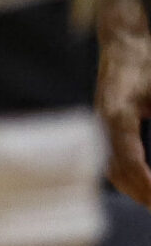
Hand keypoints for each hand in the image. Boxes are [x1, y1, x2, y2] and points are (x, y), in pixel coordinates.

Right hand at [99, 5, 150, 207]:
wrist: (124, 45)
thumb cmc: (145, 62)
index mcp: (116, 113)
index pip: (127, 158)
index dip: (143, 182)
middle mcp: (103, 125)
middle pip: (116, 171)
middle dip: (140, 192)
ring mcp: (101, 129)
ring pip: (112, 170)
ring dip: (133, 189)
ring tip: (150, 200)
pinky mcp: (106, 130)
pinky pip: (114, 162)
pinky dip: (128, 177)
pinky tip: (143, 186)